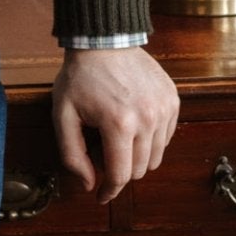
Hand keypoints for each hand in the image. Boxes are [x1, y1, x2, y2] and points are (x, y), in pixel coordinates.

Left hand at [52, 45, 178, 204]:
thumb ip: (72, 154)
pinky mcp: (172, 100)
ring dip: (138, 156)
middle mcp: (147, 118)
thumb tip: (89, 184)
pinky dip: (152, 139)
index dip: (109, 190)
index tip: (101, 195)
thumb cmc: (80, 77)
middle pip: (141, 170)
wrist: (104, 40)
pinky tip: (135, 125)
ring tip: (120, 139)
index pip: (121, 176)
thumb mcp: (63, 115)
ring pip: (156, 157)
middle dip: (122, 170)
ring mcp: (163, 108)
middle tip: (105, 155)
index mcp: (119, 124)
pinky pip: (167, 136)